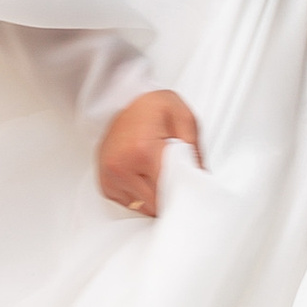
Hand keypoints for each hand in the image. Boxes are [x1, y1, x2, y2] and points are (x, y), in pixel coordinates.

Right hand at [97, 89, 201, 215]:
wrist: (123, 98)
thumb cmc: (153, 107)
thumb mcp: (184, 119)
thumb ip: (196, 152)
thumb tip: (201, 181)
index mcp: (143, 150)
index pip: (170, 191)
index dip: (184, 191)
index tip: (190, 186)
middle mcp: (121, 167)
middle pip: (157, 204)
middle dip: (170, 195)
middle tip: (175, 175)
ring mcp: (110, 177)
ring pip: (144, 208)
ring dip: (155, 197)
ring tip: (156, 172)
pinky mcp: (105, 186)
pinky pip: (130, 205)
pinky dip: (141, 196)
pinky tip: (143, 176)